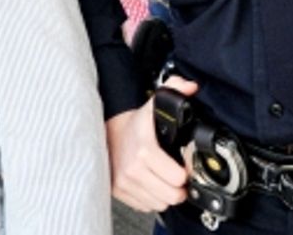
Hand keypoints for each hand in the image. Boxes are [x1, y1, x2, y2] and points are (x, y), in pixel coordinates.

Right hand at [105, 75, 198, 211]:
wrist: (102, 133)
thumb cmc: (131, 124)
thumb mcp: (152, 104)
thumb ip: (174, 90)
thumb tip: (190, 87)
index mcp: (144, 148)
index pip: (178, 178)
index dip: (186, 172)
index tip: (183, 166)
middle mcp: (132, 168)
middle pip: (172, 196)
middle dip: (178, 187)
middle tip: (175, 175)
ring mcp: (124, 182)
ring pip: (160, 203)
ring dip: (164, 193)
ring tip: (162, 178)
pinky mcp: (118, 191)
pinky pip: (145, 206)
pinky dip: (150, 198)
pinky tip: (149, 183)